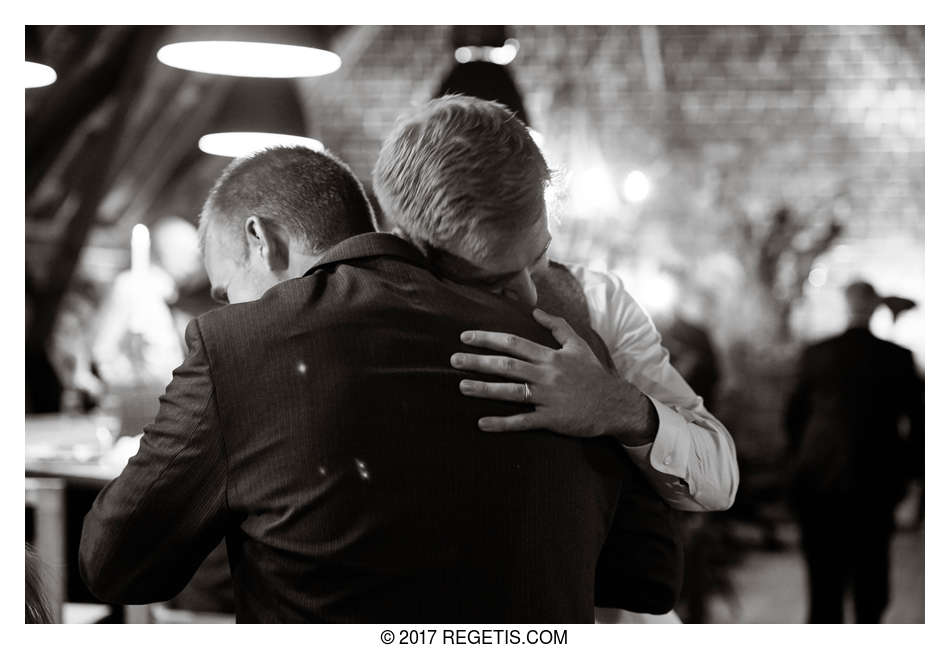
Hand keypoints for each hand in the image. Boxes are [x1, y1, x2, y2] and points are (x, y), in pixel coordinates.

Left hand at [450, 308, 657, 443]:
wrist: (615, 404)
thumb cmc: (594, 374)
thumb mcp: (579, 345)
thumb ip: (557, 326)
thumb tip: (536, 311)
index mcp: (550, 356)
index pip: (513, 343)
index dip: (487, 339)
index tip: (466, 337)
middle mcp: (546, 374)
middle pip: (506, 365)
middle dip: (478, 362)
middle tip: (454, 360)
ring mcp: (547, 397)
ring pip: (510, 392)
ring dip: (484, 389)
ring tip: (461, 386)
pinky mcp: (551, 419)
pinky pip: (522, 421)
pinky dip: (502, 423)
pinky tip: (482, 423)